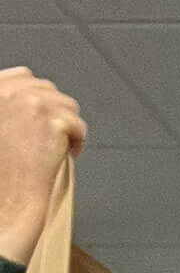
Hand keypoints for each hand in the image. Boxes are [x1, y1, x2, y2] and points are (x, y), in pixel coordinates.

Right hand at [0, 68, 84, 263]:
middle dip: (54, 112)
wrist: (6, 196)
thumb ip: (8, 108)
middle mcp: (9, 91)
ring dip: (67, 125)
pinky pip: (78, 124)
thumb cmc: (2, 171)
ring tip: (57, 147)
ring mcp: (32, 102)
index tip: (42, 115)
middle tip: (50, 137)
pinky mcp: (53, 119)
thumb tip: (27, 105)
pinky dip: (77, 142)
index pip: (22, 76)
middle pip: (48, 89)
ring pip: (67, 104)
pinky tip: (65, 155)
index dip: (37, 97)